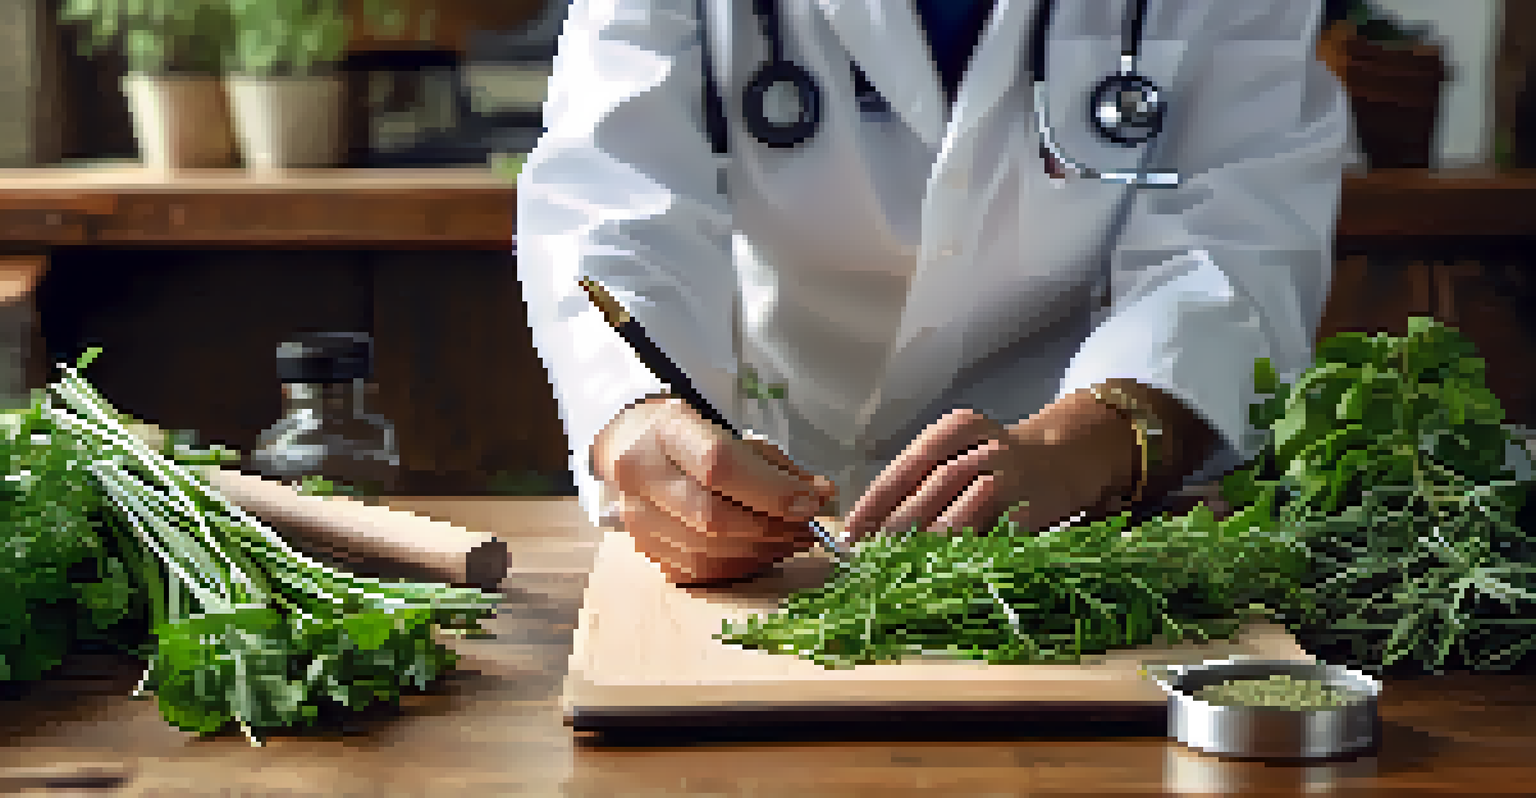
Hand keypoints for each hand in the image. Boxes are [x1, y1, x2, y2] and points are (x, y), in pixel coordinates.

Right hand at [591, 396, 836, 584]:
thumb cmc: (693, 436)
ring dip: (760, 551)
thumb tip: (821, 495)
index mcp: (664, 431)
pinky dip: (738, 565)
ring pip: (704, 551)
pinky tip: (763, 551)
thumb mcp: (732, 431)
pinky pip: (697, 570)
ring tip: (791, 539)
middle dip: (769, 528)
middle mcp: (639, 474)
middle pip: (710, 517)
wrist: (633, 445)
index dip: (770, 490)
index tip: (810, 501)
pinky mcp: (642, 547)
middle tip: (807, 528)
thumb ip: (774, 463)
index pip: (718, 465)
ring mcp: (634, 517)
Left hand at [842, 401, 1133, 544]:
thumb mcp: (959, 453)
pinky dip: (973, 548)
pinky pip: (1000, 529)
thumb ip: (923, 480)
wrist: (1067, 454)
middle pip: (936, 481)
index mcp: (958, 427)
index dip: (878, 497)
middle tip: (872, 553)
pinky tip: (949, 567)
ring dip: (933, 535)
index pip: (909, 462)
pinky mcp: (1036, 505)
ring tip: (903, 562)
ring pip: (968, 503)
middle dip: (899, 521)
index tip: (853, 529)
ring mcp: (1014, 474)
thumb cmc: (996, 461)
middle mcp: (986, 445)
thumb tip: (870, 526)